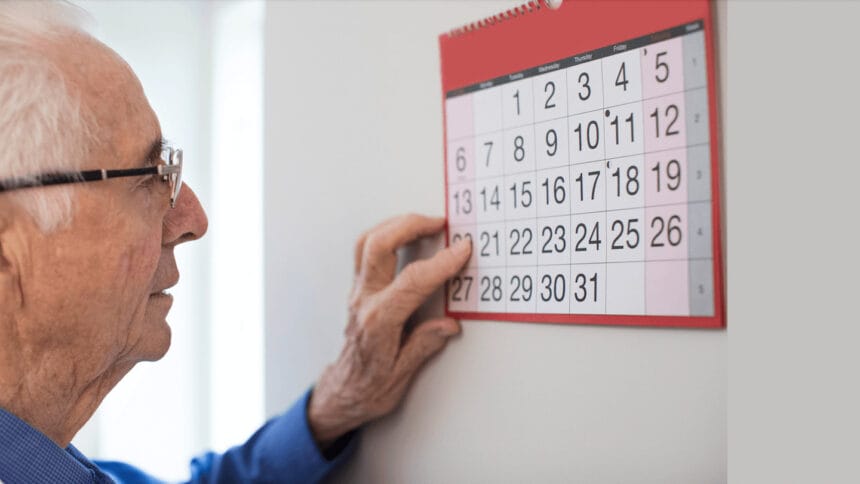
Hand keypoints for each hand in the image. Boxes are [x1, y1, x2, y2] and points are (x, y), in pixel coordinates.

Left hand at [307, 214, 470, 446]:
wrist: (342, 394)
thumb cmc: (369, 388)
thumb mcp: (401, 376)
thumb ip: (424, 346)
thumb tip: (448, 325)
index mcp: (378, 321)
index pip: (412, 282)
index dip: (441, 263)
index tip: (462, 250)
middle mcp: (364, 300)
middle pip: (379, 246)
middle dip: (410, 226)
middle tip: (439, 223)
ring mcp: (357, 292)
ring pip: (367, 242)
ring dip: (395, 225)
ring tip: (423, 222)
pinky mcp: (357, 290)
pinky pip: (365, 251)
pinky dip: (385, 235)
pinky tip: (403, 235)